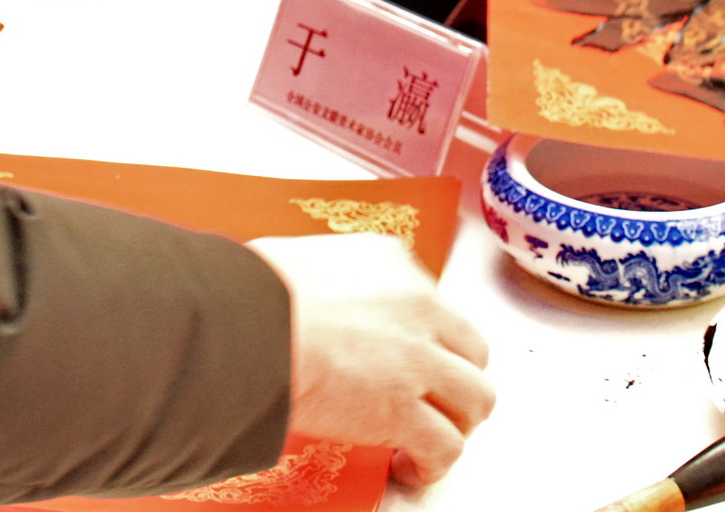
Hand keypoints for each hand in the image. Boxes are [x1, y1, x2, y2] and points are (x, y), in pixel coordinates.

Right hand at [246, 233, 493, 489]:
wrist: (248, 325)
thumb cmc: (254, 293)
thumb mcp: (299, 258)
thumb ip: (322, 276)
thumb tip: (298, 294)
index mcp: (391, 262)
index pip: (434, 302)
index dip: (425, 337)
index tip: (408, 355)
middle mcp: (418, 307)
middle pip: (471, 350)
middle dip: (456, 379)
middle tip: (434, 398)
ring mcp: (417, 359)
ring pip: (475, 397)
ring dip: (456, 421)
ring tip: (431, 436)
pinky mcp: (404, 410)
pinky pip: (445, 445)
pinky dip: (433, 463)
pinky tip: (409, 466)